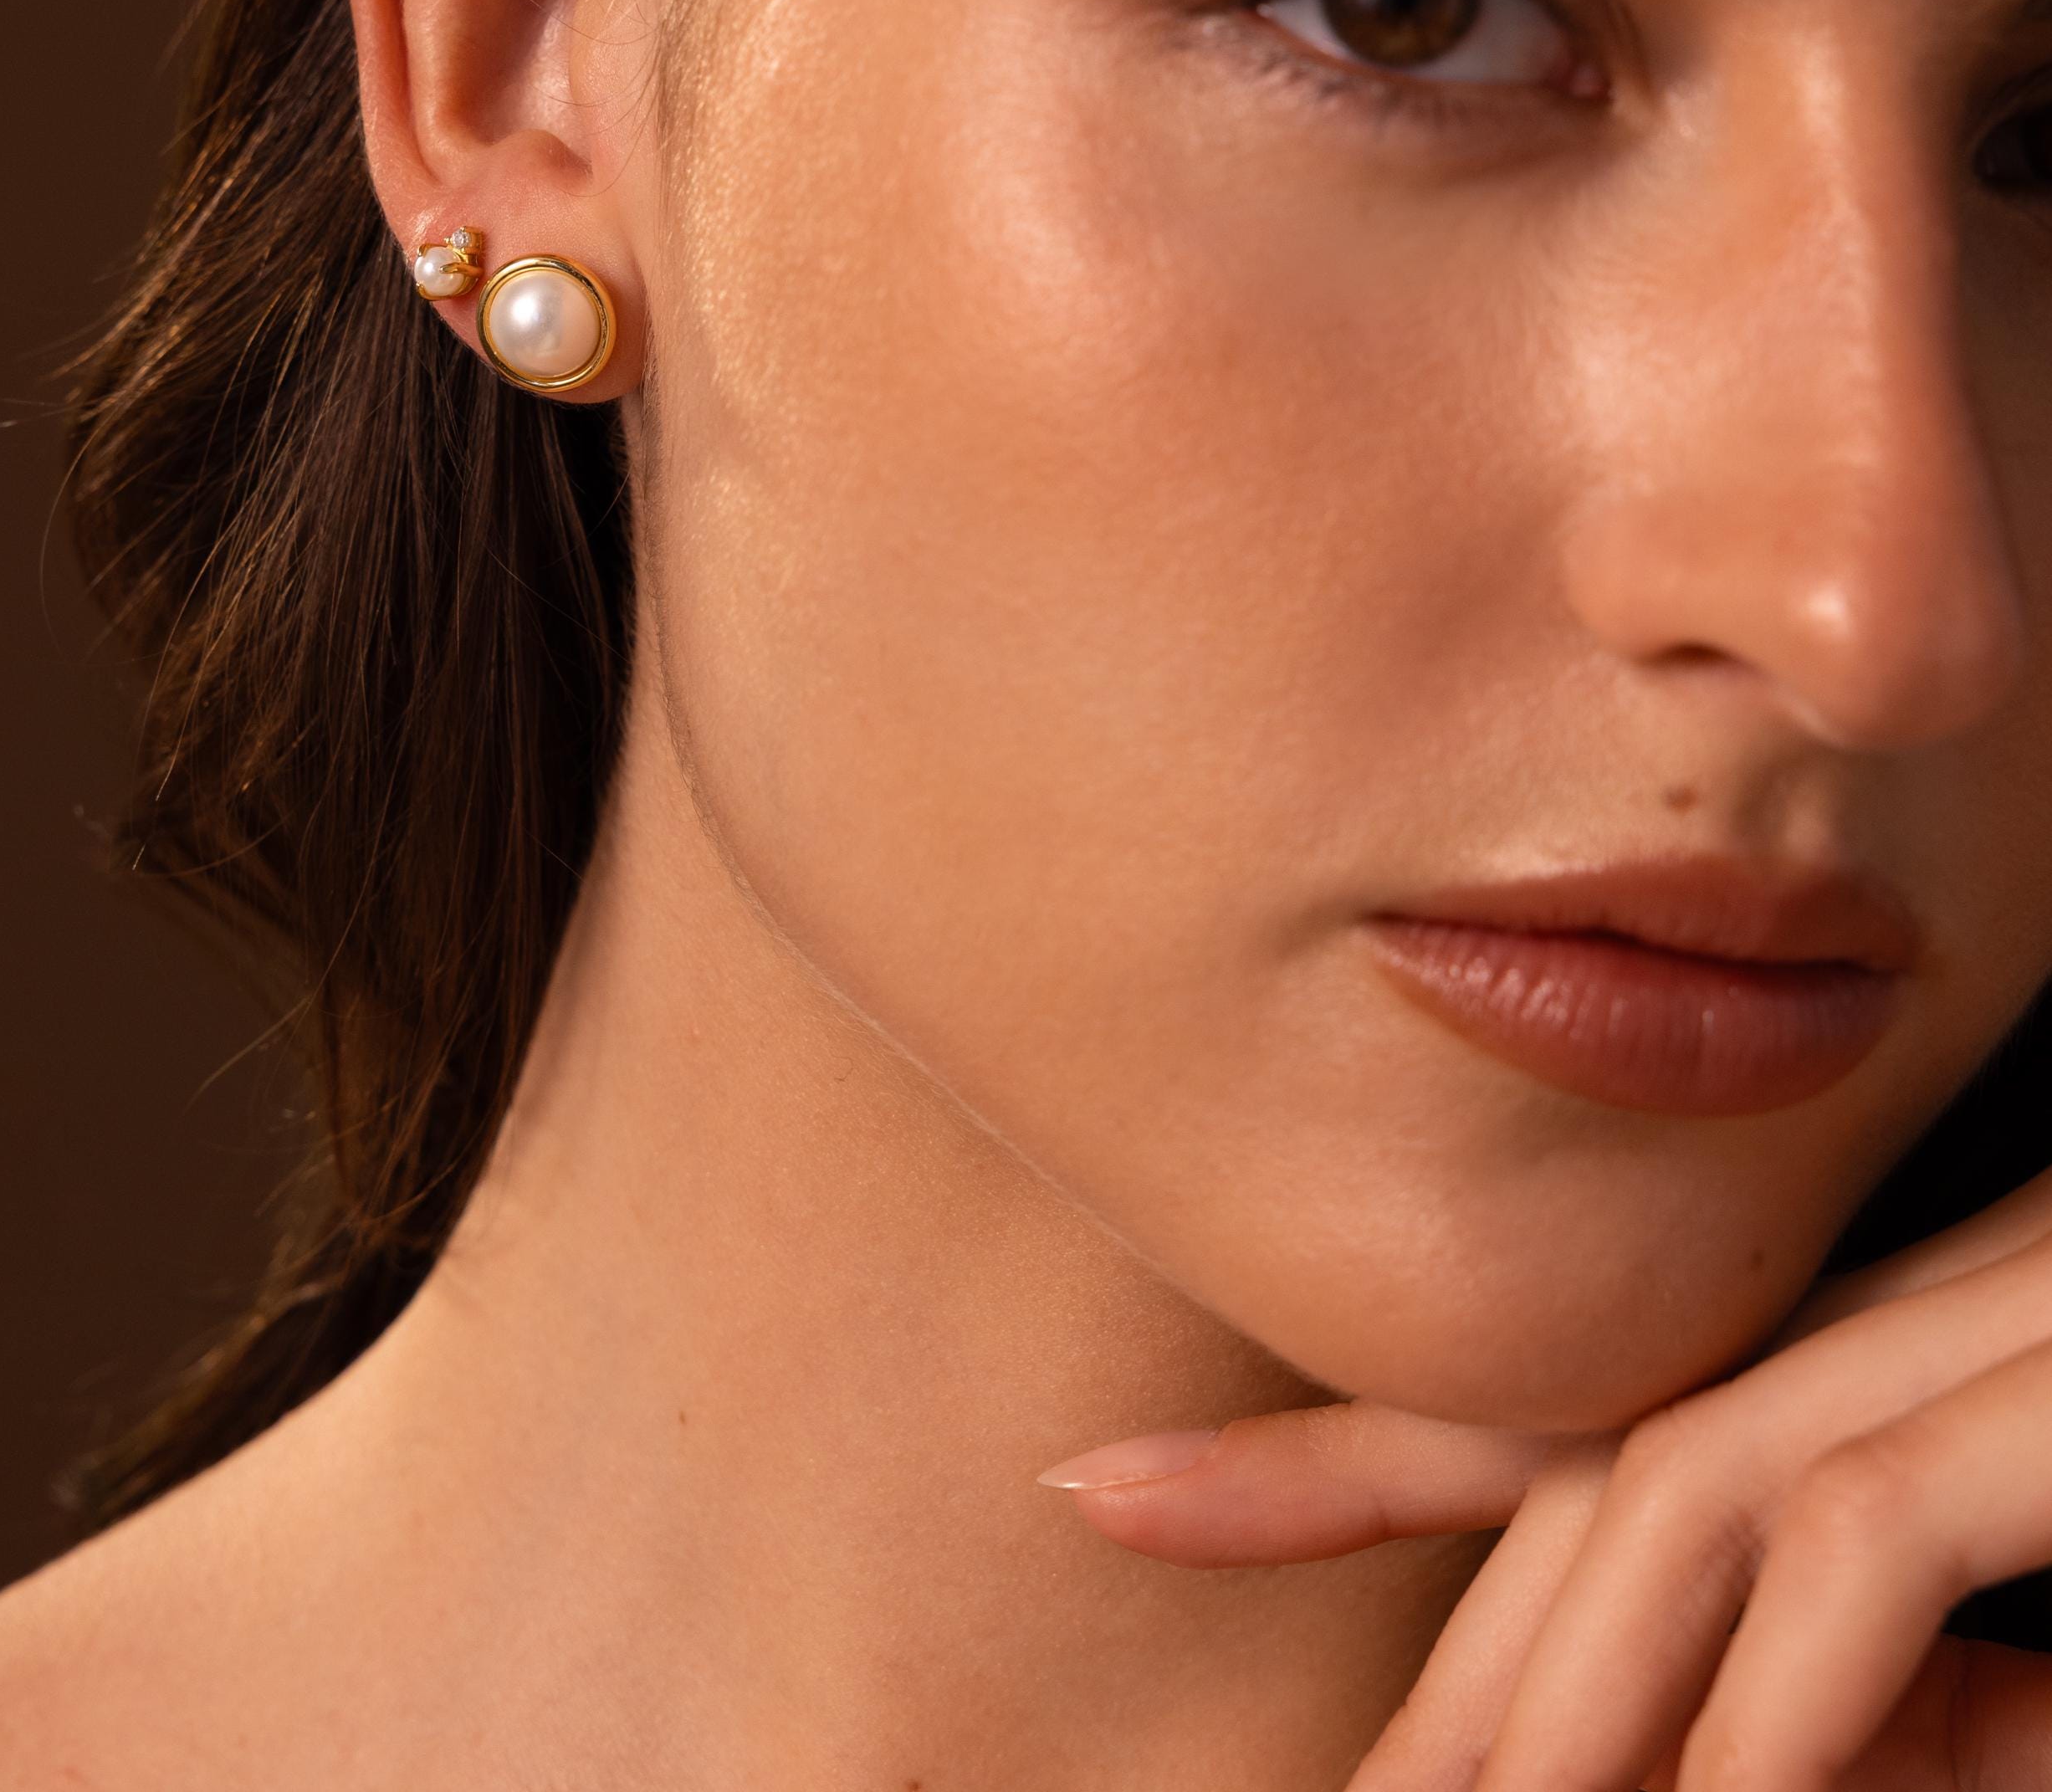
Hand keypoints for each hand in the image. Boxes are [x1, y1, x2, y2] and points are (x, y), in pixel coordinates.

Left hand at [1040, 1169, 2051, 1791]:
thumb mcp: (2026, 1564)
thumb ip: (1908, 1684)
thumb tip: (1737, 1753)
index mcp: (1847, 1341)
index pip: (1535, 1412)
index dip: (1314, 1463)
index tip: (1093, 1491)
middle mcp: (1874, 1306)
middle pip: (1583, 1478)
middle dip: (1450, 1677)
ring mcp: (1976, 1327)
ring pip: (1680, 1495)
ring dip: (1563, 1696)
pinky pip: (1872, 1539)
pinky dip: (1776, 1698)